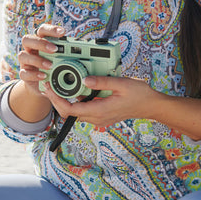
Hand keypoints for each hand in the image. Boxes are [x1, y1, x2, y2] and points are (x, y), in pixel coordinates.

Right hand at [17, 23, 64, 97]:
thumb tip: (86, 54)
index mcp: (40, 41)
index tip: (63, 32)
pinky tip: (43, 76)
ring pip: (23, 55)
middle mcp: (30, 49)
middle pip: (28, 39)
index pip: (42, 30)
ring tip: (51, 65)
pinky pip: (24, 73)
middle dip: (41, 43)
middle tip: (55, 49)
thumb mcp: (62, 60)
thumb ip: (69, 55)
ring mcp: (25, 61)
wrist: (43, 85)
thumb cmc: (55, 68)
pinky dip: (34, 74)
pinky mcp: (24, 74)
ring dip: (38, 60)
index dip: (50, 29)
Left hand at [43, 74, 157, 127]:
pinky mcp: (102, 116)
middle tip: (49, 86)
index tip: (49, 88)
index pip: (70, 109)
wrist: (151, 106)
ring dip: (66, 101)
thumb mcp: (122, 83)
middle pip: (69, 114)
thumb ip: (102, 82)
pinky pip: (84, 111)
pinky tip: (76, 90)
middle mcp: (98, 118)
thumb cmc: (139, 95)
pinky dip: (76, 102)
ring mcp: (100, 119)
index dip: (57, 100)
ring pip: (76, 113)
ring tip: (59, 86)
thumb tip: (85, 80)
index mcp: (100, 111)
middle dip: (57, 100)